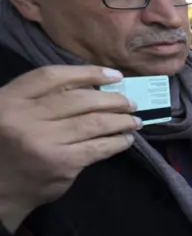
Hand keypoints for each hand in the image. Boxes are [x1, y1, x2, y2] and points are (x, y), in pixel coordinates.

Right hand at [0, 66, 139, 232]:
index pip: (52, 76)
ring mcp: (44, 141)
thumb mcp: (13, 113)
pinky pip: (98, 147)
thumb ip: (41, 98)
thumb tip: (94, 86)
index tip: (115, 76)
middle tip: (130, 102)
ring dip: (121, 120)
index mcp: (9, 99)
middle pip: (79, 99)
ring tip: (134, 120)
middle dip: (112, 100)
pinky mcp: (62, 162)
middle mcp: (24, 117)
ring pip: (94, 123)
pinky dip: (117, 142)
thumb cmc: (10, 145)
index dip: (88, 72)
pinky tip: (126, 139)